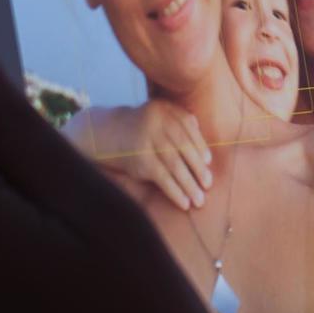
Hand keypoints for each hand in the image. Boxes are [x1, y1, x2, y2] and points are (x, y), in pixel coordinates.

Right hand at [72, 99, 215, 212]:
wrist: (104, 134)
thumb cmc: (140, 129)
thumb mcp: (158, 117)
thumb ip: (181, 124)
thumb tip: (206, 151)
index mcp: (163, 109)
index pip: (187, 127)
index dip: (199, 145)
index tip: (208, 162)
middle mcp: (156, 122)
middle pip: (184, 147)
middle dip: (198, 168)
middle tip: (209, 185)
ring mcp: (147, 141)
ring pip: (175, 165)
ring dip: (189, 185)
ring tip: (200, 200)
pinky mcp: (140, 160)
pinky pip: (163, 178)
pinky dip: (175, 192)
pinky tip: (184, 203)